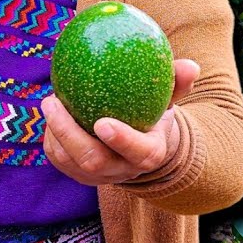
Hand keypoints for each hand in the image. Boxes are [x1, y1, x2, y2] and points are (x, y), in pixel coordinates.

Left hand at [41, 59, 200, 185]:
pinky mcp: (75, 173)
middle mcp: (121, 170)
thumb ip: (177, 84)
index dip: (121, 140)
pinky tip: (50, 111)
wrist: (137, 148)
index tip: (103, 121)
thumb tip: (191, 65)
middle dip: (70, 133)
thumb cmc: (153, 115)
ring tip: (50, 101)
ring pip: (69, 159)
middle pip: (93, 160)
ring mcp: (96, 176)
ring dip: (56, 131)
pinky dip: (52, 135)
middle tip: (55, 102)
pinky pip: (58, 156)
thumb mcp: (167, 101)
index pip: (138, 152)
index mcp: (149, 154)